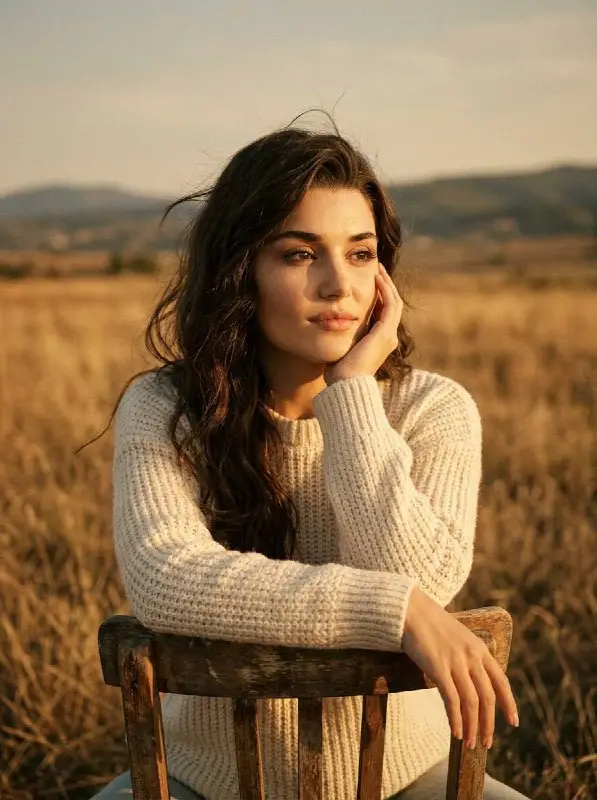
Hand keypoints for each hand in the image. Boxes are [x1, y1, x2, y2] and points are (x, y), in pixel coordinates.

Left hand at [323, 262, 403, 385]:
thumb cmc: (338, 373)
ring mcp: (389, 335)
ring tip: (378, 269)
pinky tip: (377, 278)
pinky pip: (390, 305)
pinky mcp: (385, 333)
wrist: (346, 385)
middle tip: (376, 270)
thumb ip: (342, 337)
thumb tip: (329, 327)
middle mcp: (388, 338)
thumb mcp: (341, 349)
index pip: (383, 313)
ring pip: (393, 302)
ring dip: (386, 284)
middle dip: (385, 286)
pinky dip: (385, 290)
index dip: (378, 296)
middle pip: (391, 305)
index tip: (369, 281)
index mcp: (379, 342)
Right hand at [402, 587, 518, 749]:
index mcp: (479, 648)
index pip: (501, 681)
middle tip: (487, 742)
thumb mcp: (458, 637)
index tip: (513, 722)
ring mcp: (455, 662)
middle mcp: (472, 656)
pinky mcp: (438, 667)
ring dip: (473, 726)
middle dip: (489, 723)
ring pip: (471, 702)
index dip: (508, 703)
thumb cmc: (430, 624)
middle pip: (487, 696)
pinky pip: (451, 700)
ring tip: (470, 743)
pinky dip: (456, 719)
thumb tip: (473, 680)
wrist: (410, 610)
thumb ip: (469, 656)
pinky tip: (456, 732)